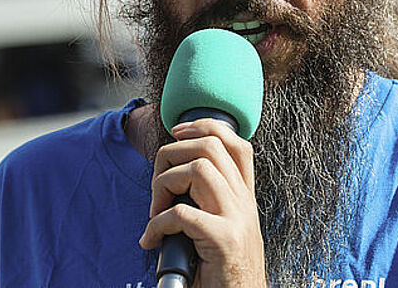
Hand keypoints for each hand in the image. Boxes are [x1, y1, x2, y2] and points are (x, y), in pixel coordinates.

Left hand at [139, 118, 267, 287]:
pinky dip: (157, 224)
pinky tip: (153, 239)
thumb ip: (210, 202)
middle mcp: (244, 202)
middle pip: (211, 146)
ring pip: (197, 170)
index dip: (204, 126)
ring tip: (155, 212)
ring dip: (165, 185)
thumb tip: (173, 177)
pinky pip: (181, 214)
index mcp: (245, 197)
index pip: (235, 142)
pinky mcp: (224, 240)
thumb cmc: (224, 270)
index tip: (177, 133)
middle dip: (172, 154)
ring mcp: (237, 219)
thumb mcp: (225, 227)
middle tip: (158, 185)